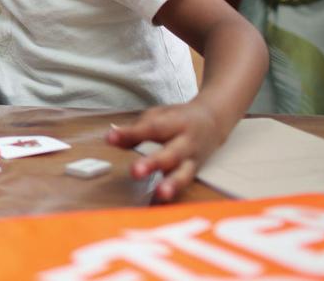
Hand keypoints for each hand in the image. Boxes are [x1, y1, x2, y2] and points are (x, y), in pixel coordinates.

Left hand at [106, 101, 222, 201]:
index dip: (131, 134)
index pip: (152, 128)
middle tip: (136, 172)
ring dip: (171, 185)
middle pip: (171, 154)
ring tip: (160, 194)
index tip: (110, 138)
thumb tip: (111, 139)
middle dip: (153, 163)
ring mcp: (192, 161)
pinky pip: (184, 187)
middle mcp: (187, 143)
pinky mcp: (194, 174)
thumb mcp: (158, 116)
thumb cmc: (179, 119)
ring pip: (184, 174)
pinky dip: (171, 199)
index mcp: (176, 123)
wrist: (213, 122)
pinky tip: (156, 207)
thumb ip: (136, 130)